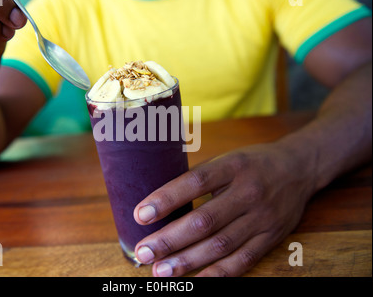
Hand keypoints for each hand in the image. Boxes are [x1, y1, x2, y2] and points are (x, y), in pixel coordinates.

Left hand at [133, 143, 316, 276]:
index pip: (195, 182)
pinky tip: (195, 280)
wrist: (299, 169)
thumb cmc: (252, 164)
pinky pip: (242, 261)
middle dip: (170, 239)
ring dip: (188, 261)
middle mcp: (249, 193)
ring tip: (161, 271)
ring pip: (221, 245)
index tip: (141, 215)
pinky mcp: (271, 238)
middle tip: (144, 252)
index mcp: (233, 166)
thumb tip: (160, 202)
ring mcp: (262, 218)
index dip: (166, 199)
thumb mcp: (227, 159)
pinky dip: (217, 274)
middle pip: (205, 221)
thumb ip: (198, 179)